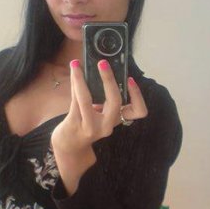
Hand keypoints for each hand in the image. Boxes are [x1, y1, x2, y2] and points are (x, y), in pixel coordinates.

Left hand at [51, 58, 146, 194]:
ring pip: (86, 98)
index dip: (137, 95)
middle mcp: (107, 126)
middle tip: (102, 63)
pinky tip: (73, 74)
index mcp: (117, 120)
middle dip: (109, 79)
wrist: (70, 145)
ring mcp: (91, 126)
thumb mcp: (101, 114)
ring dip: (80, 78)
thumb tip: (103, 69)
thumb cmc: (87, 124)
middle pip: (115, 101)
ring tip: (75, 64)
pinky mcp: (74, 124)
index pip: (139, 111)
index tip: (130, 79)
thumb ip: (104, 98)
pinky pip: (74, 100)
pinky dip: (74, 85)